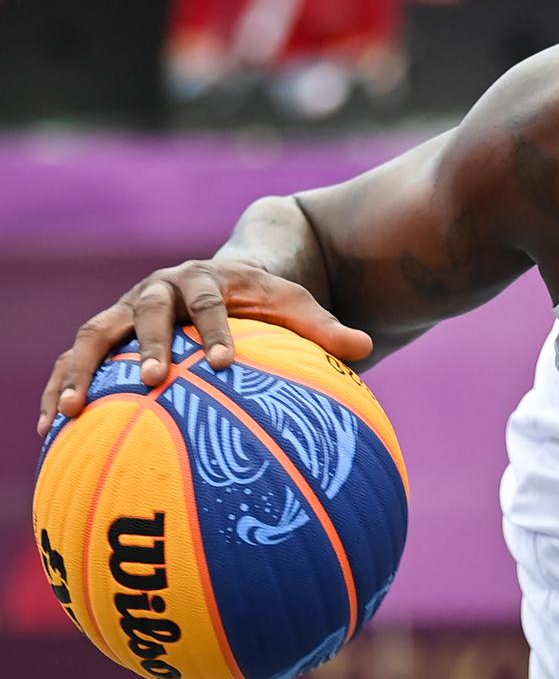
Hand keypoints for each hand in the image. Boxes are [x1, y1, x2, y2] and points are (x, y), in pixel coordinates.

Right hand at [37, 259, 372, 436]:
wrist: (227, 271)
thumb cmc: (267, 299)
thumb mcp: (297, 306)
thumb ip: (327, 328)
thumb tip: (367, 348)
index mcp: (208, 278)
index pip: (211, 301)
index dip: (215, 329)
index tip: (224, 362)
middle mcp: (160, 288)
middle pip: (147, 310)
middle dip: (149, 343)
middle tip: (152, 380)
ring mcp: (128, 309)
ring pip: (94, 334)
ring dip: (80, 370)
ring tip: (70, 412)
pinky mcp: (108, 333)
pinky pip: (75, 361)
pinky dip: (59, 389)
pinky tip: (48, 430)